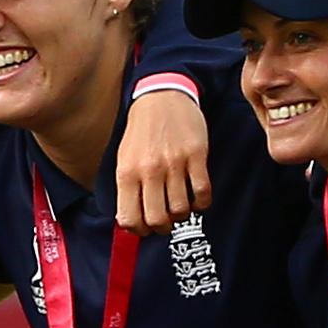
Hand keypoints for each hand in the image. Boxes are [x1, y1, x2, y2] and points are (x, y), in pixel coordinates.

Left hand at [111, 89, 214, 232]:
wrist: (162, 96)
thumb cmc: (142, 132)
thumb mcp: (124, 159)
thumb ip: (127, 190)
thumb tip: (131, 223)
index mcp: (127, 172)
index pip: (129, 219)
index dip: (139, 231)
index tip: (145, 228)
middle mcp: (149, 170)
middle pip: (158, 220)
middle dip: (162, 228)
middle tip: (166, 221)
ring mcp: (174, 163)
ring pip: (181, 210)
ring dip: (182, 215)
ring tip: (180, 206)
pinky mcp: (196, 155)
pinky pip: (203, 193)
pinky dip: (201, 203)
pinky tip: (196, 197)